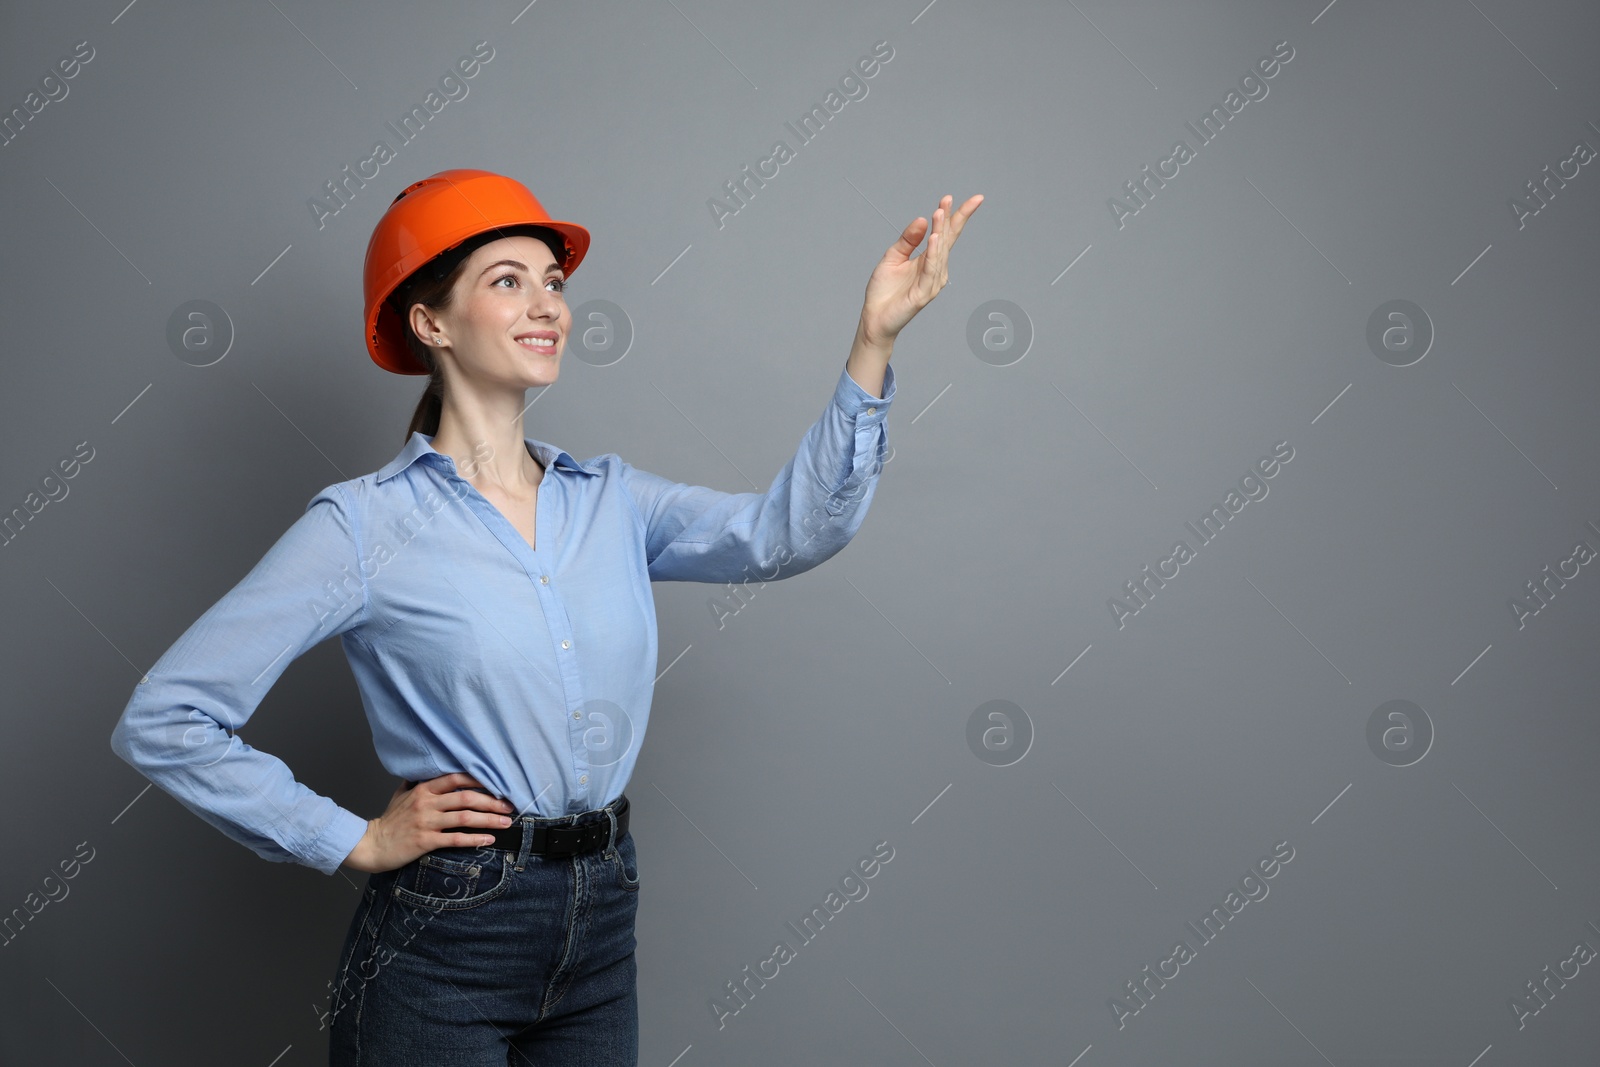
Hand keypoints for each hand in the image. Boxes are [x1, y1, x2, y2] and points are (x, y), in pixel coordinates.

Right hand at [341, 772, 516, 873]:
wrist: (372, 844)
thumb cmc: (390, 820)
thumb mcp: (401, 795)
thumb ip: (417, 782)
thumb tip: (427, 770)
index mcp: (423, 789)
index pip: (456, 778)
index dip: (479, 780)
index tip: (497, 784)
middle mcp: (426, 803)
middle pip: (466, 797)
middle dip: (491, 801)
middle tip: (508, 806)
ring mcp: (427, 822)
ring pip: (464, 817)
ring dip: (489, 820)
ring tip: (506, 822)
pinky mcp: (425, 841)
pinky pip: (455, 839)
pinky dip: (474, 839)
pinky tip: (488, 840)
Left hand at [858, 193, 983, 347]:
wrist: (874, 318)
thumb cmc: (884, 290)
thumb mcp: (893, 257)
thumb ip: (907, 240)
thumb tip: (922, 219)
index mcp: (928, 260)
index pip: (944, 235)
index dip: (950, 216)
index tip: (951, 197)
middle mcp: (935, 270)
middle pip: (946, 240)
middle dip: (950, 218)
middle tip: (950, 198)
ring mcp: (932, 282)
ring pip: (939, 252)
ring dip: (940, 231)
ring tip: (939, 211)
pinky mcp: (923, 294)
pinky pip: (930, 270)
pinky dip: (933, 253)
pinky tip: (934, 238)